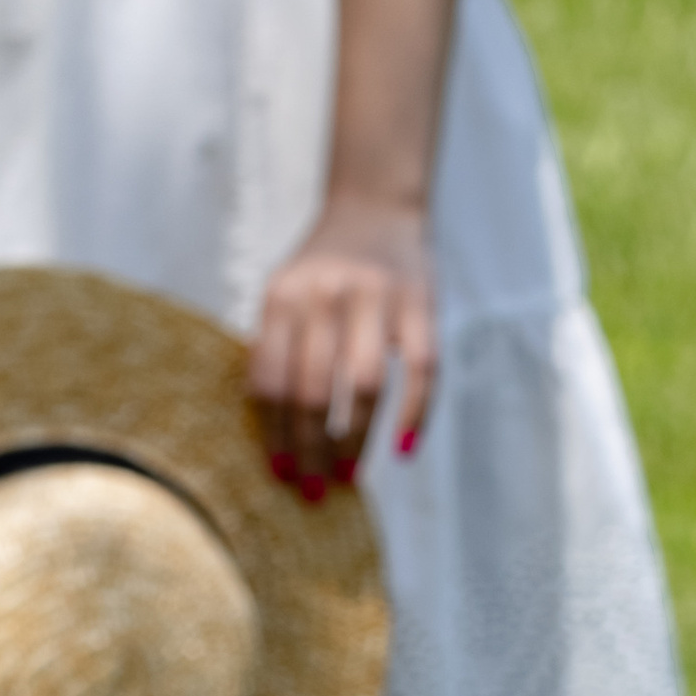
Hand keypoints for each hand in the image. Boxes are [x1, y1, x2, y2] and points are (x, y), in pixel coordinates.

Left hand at [248, 195, 438, 495]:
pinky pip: (422, 369)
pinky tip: (405, 448)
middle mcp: (326, 294)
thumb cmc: (325, 269)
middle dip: (311, 448)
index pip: (272, 379)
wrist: (374, 205)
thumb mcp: (287, 295)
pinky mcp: (420, 303)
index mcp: (283, 296)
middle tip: (313, 490)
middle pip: (314, 389)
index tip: (280, 473)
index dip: (274, 432)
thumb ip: (277, 348)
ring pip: (364, 384)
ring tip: (349, 477)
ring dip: (355, 439)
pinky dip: (416, 414)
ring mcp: (377, 297)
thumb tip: (276, 434)